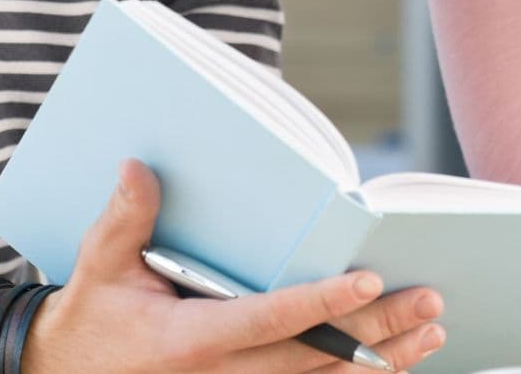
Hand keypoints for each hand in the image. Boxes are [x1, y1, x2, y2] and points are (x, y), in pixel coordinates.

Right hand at [24, 161, 446, 372]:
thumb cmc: (90, 318)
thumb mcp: (98, 266)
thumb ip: (125, 218)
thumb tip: (140, 167)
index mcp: (188, 341)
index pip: (268, 321)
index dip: (320, 303)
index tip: (368, 280)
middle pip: (314, 357)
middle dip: (376, 331)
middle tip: (429, 301)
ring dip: (382, 361)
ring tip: (430, 332)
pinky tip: (395, 362)